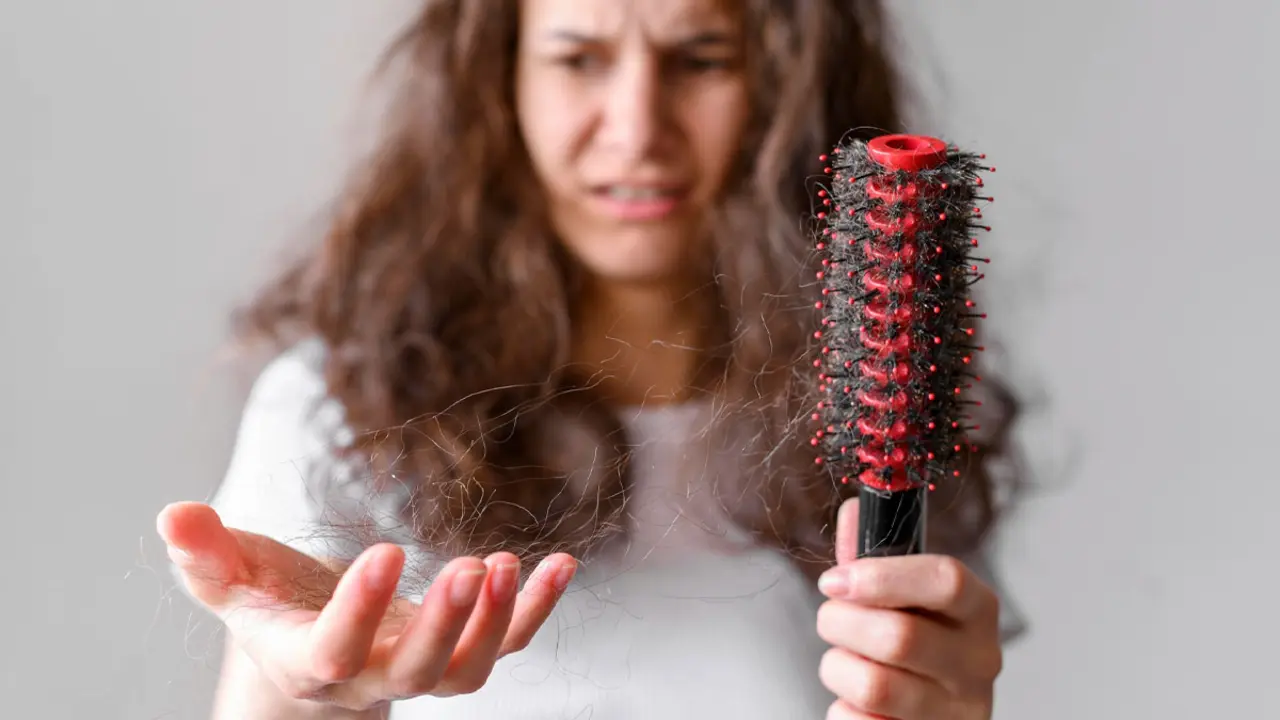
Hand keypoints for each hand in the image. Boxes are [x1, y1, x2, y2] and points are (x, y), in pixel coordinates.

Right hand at [156, 501, 575, 710]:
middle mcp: (371, 677)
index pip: (334, 650)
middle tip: (471, 568)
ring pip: (467, 670)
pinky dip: (537, 609)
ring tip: (510, 564)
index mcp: (310, 661)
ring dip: (496, 622)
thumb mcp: (231, 580)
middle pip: (415, 672)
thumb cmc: (269, 606)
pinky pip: (509, 643)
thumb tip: (172, 515)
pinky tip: (562, 564)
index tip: (386, 551)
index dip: (360, 611)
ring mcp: (422, 669)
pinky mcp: (460, 650)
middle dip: (446, 625)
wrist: (312, 647)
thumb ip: (205, 555)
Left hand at [815, 500, 1001, 718]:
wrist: (934, 714)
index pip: (946, 581)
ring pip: (874, 685)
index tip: (834, 579)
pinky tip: (855, 701)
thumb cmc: (916, 645)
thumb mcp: (905, 596)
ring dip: (838, 668)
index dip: (881, 576)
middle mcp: (979, 662)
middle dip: (841, 623)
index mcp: (978, 610)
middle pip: (899, 637)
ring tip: (844, 662)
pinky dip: (842, 710)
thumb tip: (853, 509)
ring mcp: (959, 711)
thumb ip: (875, 555)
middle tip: (830, 619)